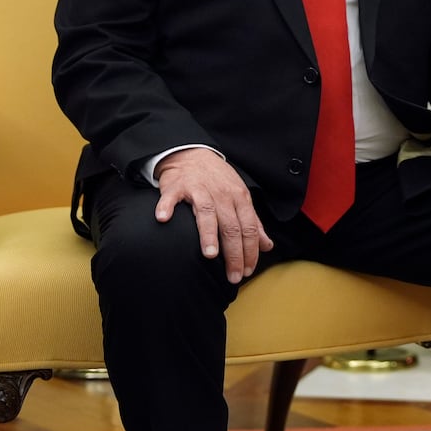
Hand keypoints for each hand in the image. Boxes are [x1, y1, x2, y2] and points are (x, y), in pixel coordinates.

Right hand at [155, 148, 272, 283]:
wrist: (193, 154)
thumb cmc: (218, 181)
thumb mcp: (240, 198)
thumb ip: (253, 223)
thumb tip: (266, 246)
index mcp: (240, 199)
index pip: (249, 229)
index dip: (250, 251)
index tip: (246, 271)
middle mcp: (222, 195)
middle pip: (231, 226)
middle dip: (234, 253)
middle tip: (232, 275)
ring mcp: (199, 189)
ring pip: (207, 213)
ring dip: (208, 234)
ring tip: (210, 254)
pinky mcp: (177, 186)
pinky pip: (171, 197)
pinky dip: (167, 207)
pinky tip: (163, 219)